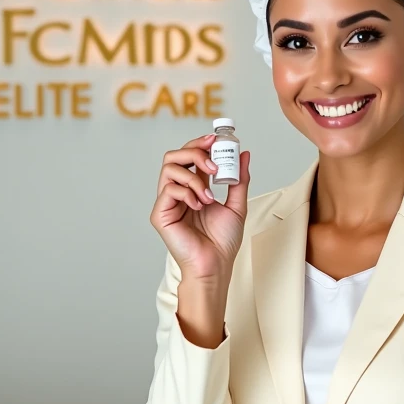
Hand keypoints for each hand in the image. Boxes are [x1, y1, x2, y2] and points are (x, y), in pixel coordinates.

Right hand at [150, 133, 250, 281]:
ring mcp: (167, 202)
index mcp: (193, 187)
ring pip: (170, 169)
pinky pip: (169, 190)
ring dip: (194, 177)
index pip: (190, 156)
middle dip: (194, 152)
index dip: (200, 144)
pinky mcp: (160, 214)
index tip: (216, 138)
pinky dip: (188, 193)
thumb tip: (244, 154)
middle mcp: (178, 192)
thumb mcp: (237, 204)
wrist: (216, 265)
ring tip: (209, 196)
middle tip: (212, 164)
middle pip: (174, 156)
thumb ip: (239, 179)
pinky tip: (199, 206)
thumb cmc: (223, 241)